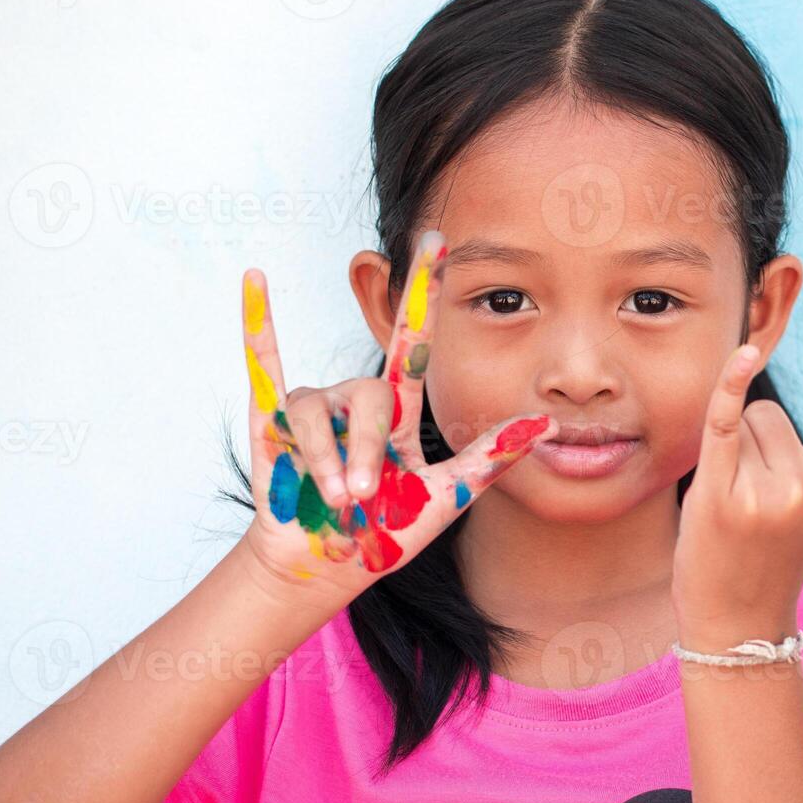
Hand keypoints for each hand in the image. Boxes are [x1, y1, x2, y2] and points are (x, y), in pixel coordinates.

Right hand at [238, 230, 557, 597]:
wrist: (330, 563)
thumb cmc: (389, 530)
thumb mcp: (446, 496)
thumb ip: (489, 457)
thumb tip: (547, 421)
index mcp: (397, 410)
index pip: (414, 339)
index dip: (425, 290)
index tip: (439, 238)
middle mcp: (356, 399)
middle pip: (367, 394)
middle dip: (362, 450)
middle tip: (361, 499)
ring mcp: (315, 408)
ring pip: (316, 411)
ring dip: (324, 458)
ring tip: (333, 501)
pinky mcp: (272, 419)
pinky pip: (264, 365)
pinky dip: (258, 322)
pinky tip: (254, 278)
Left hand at [671, 330, 802, 646]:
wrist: (734, 623)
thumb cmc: (787, 567)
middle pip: (773, 413)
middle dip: (758, 443)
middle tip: (752, 498)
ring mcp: (761, 491)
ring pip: (742, 420)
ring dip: (731, 451)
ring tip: (731, 499)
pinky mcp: (717, 490)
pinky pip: (724, 419)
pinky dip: (730, 385)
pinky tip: (746, 356)